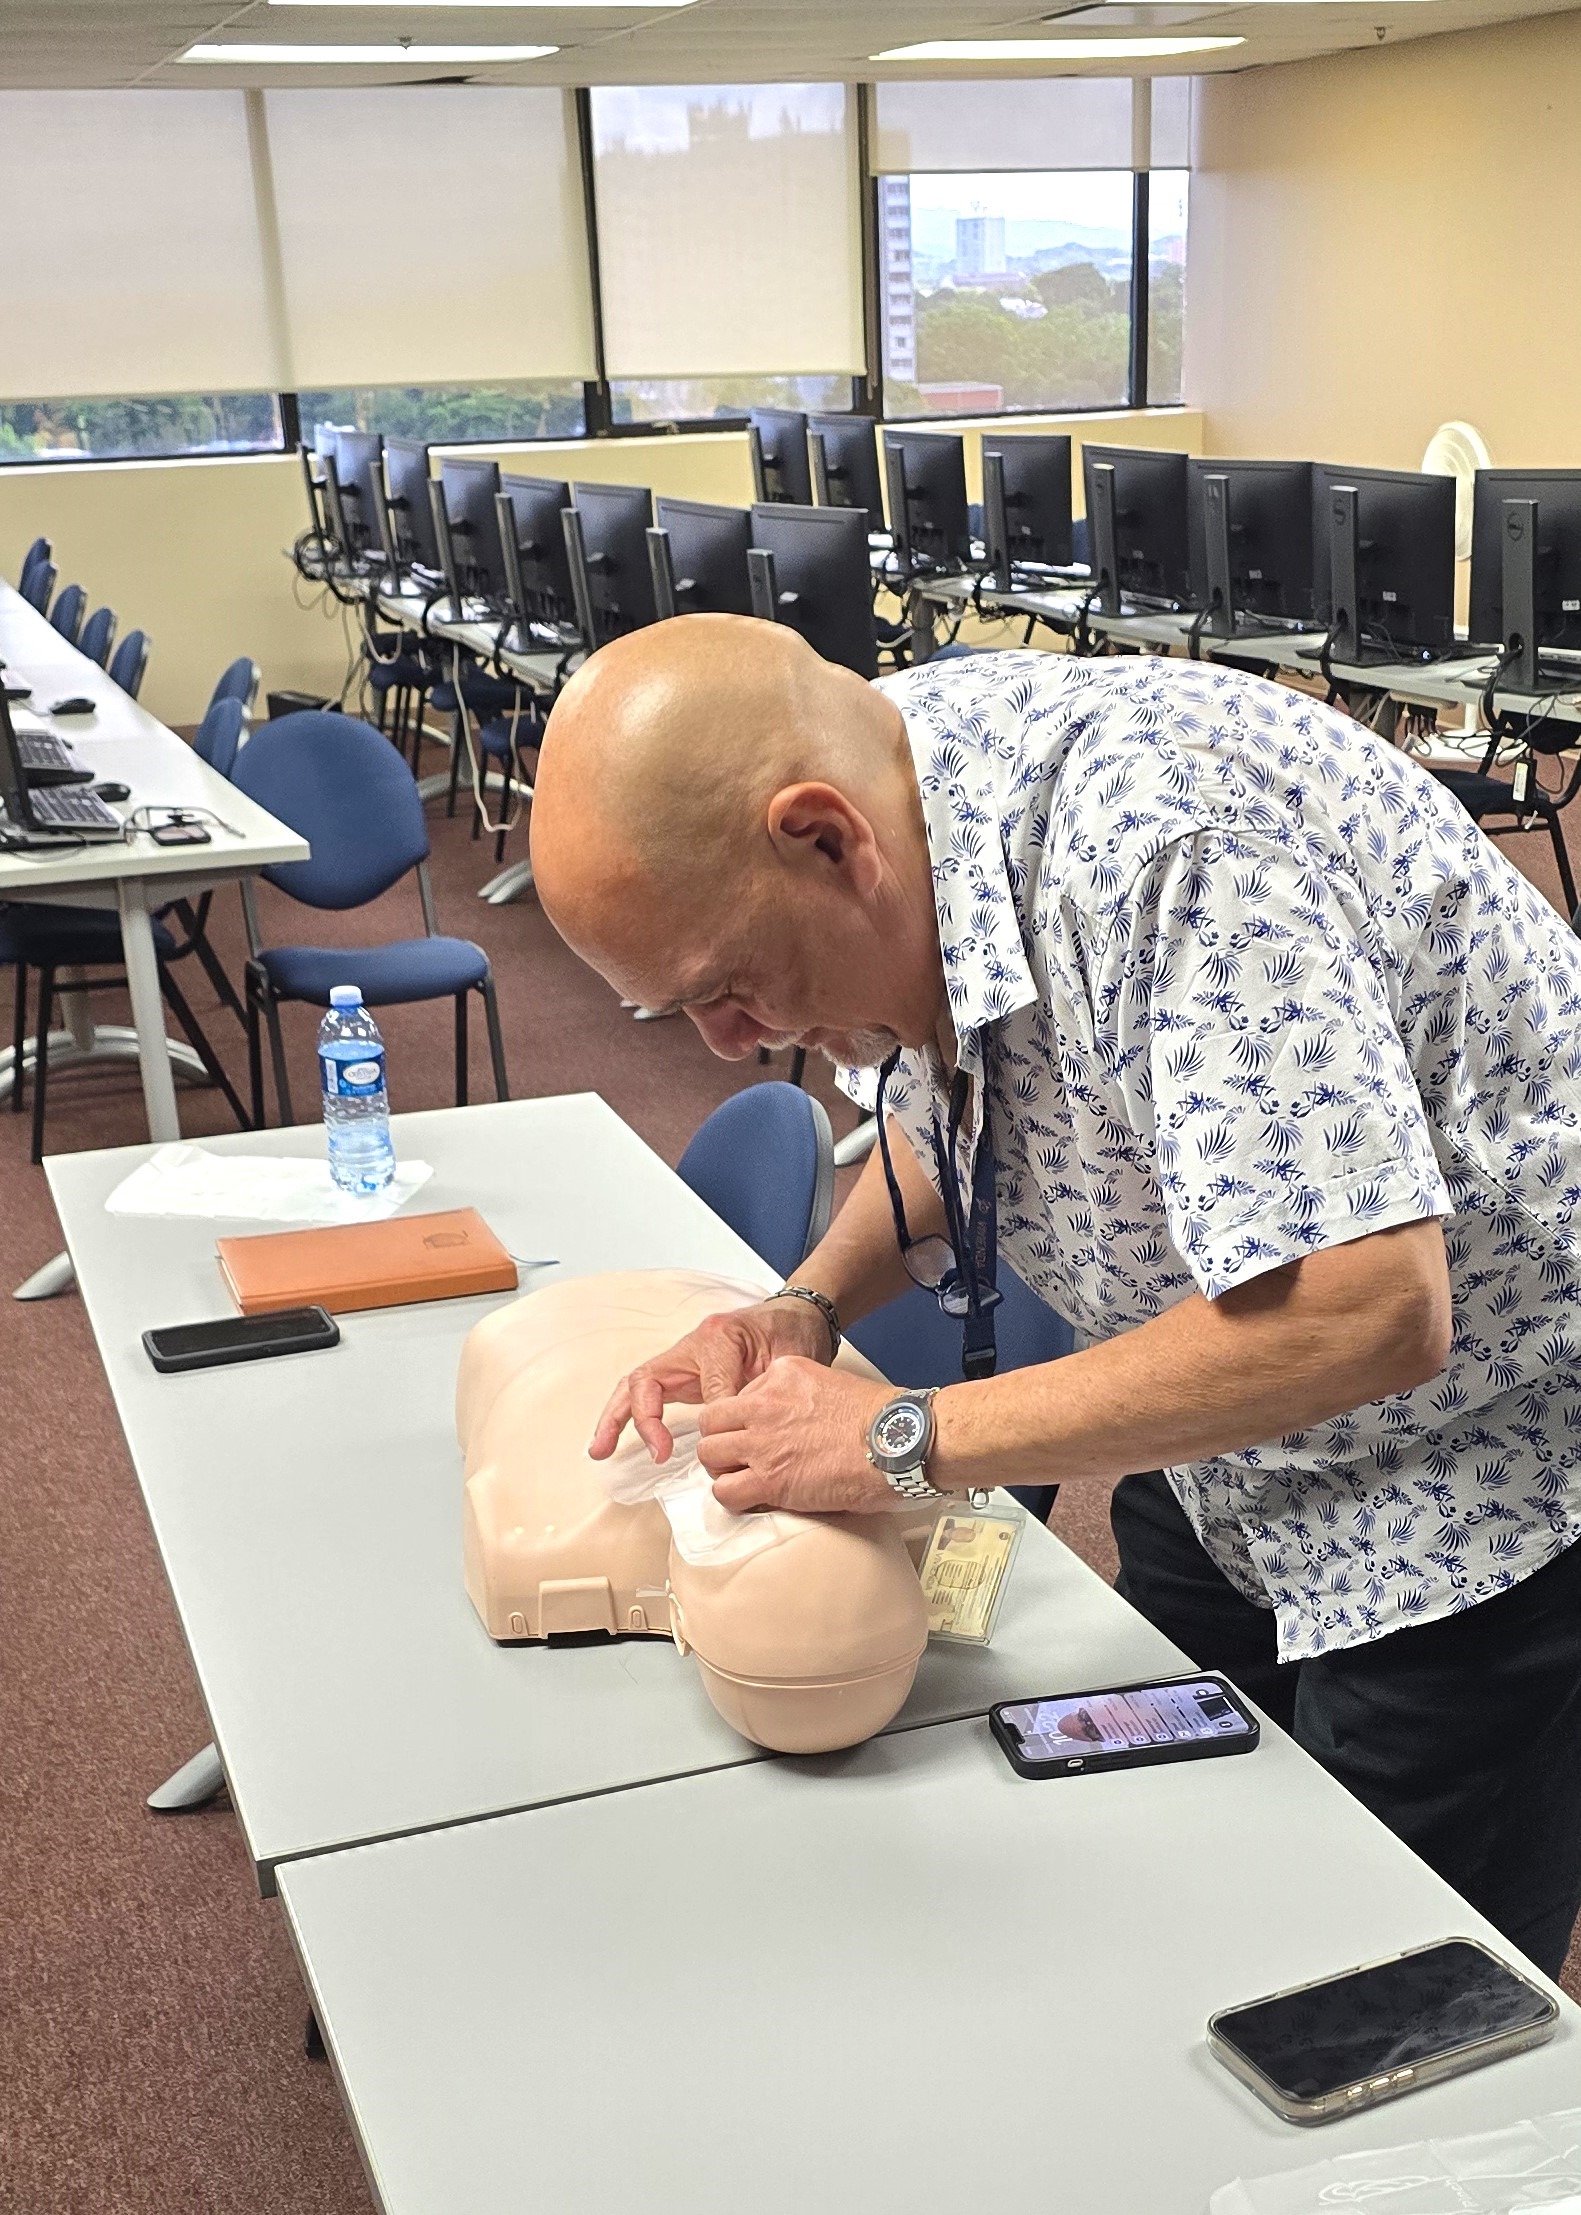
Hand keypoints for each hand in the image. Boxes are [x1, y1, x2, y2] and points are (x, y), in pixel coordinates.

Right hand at [588, 1297, 832, 1463]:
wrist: (796, 1317)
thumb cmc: (793, 1335)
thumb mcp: (788, 1359)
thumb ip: (764, 1389)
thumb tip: (738, 1428)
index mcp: (719, 1338)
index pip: (706, 1385)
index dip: (714, 1418)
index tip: (721, 1443)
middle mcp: (693, 1345)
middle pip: (648, 1378)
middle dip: (637, 1417)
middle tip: (645, 1452)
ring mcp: (683, 1359)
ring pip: (638, 1386)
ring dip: (616, 1418)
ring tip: (599, 1450)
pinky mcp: (682, 1373)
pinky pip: (647, 1394)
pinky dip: (628, 1417)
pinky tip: (612, 1441)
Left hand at [697, 1357, 894, 1514]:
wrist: (898, 1441)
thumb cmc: (881, 1418)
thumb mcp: (832, 1384)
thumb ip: (801, 1398)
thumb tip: (793, 1424)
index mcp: (782, 1375)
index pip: (738, 1396)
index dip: (743, 1420)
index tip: (756, 1434)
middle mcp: (764, 1403)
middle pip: (712, 1422)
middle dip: (722, 1441)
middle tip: (740, 1458)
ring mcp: (763, 1442)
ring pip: (710, 1454)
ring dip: (724, 1469)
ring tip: (745, 1480)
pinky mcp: (770, 1479)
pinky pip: (725, 1491)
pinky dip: (734, 1499)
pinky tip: (754, 1499)